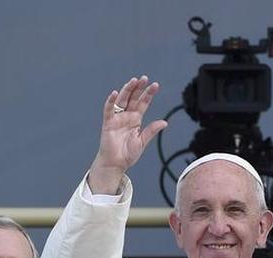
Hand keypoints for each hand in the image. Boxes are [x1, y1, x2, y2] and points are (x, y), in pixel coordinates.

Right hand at [86, 76, 168, 194]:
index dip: (148, 94)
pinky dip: (111, 101)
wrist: (116, 164)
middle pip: (132, 98)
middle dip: (138, 88)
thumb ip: (151, 131)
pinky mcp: (108, 123)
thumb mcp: (142, 141)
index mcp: (135, 120)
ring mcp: (117, 118)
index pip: (143, 103)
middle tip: (145, 78)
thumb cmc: (128, 154)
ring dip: (127, 90)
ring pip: (122, 100)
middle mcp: (126, 116)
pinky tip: (115, 93)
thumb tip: (165, 122)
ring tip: (134, 81)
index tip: (155, 85)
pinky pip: (109, 110)